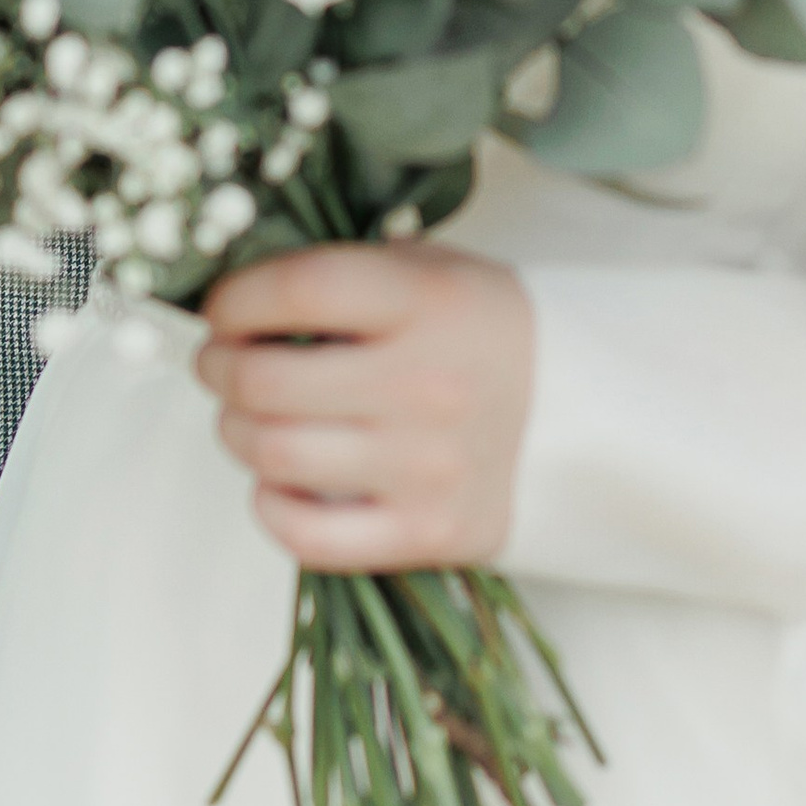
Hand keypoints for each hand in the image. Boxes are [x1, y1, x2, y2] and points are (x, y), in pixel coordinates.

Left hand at [194, 242, 535, 570]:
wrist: (586, 417)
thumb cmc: (482, 333)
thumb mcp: (431, 270)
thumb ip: (343, 274)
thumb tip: (238, 300)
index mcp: (428, 303)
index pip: (298, 289)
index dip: (236, 298)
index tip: (222, 308)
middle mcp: (426, 384)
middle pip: (267, 381)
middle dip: (219, 368)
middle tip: (219, 362)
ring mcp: (426, 468)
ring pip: (275, 455)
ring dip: (237, 431)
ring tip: (246, 415)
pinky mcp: (427, 534)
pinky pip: (310, 536)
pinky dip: (271, 507)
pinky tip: (276, 479)